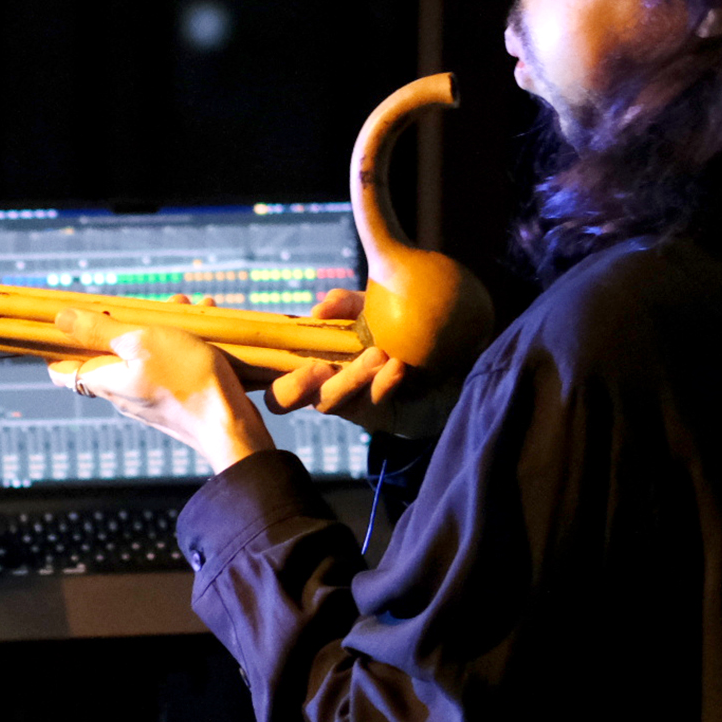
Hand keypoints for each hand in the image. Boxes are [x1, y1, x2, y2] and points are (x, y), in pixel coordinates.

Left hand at [44, 299, 274, 474]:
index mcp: (105, 381)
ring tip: (187, 305)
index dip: (58, 346)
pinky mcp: (176, 400)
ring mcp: (150, 399)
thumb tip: (60, 319)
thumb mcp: (142, 341)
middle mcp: (122, 394)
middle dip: (126, 322)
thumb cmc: (185, 380)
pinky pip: (170, 364)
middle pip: (109, 353)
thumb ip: (101, 330)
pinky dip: (182, 341)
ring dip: (161, 326)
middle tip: (152, 303)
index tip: (68, 323)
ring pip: (145, 354)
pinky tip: (203, 322)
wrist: (231, 426)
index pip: (63, 369)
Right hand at [265, 290, 457, 442]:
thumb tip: (318, 308)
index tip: (272, 349)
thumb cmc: (414, 328)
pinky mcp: (378, 417)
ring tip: (377, 355)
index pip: (273, 364)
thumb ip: (351, 303)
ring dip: (349, 378)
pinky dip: (382, 384)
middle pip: (283, 398)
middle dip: (294, 386)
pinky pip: (370, 404)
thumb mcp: (380, 305)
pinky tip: (397, 367)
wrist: (464, 355)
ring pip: (328, 400)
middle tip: (320, 367)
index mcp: (315, 353)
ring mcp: (350, 403)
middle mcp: (324, 382)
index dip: (258, 365)